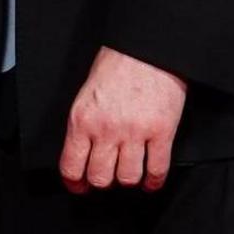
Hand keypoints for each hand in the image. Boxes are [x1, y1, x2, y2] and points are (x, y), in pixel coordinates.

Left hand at [59, 46, 189, 192]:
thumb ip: (85, 124)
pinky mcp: (161, 132)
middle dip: (103, 181)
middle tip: (108, 176)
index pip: (72, 166)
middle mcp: (106, 130)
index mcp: (82, 120)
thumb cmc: (118, 64)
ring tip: (130, 172)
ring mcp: (135, 132)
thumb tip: (84, 151)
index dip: (76, 183)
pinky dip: (154, 180)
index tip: (80, 186)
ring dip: (128, 179)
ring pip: (128, 178)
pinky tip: (151, 180)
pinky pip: (156, 169)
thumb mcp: (87, 94)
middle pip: (100, 178)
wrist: (148, 47)